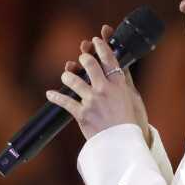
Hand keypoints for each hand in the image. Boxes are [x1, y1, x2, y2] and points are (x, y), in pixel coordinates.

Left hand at [46, 25, 150, 144]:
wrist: (123, 145)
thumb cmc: (132, 122)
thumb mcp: (134, 98)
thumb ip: (126, 81)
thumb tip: (122, 65)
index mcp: (119, 85)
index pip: (109, 59)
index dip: (101, 46)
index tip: (96, 39)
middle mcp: (104, 89)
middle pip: (90, 64)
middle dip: (84, 57)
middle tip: (82, 57)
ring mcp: (92, 101)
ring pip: (73, 79)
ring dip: (68, 75)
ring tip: (67, 74)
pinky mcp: (82, 114)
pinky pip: (64, 101)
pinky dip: (55, 97)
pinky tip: (50, 94)